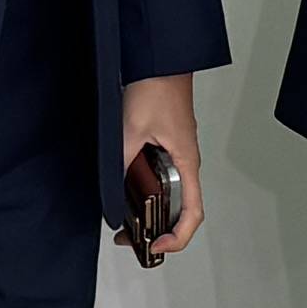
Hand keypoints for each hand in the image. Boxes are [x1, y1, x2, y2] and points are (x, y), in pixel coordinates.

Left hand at [120, 73, 205, 260]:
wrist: (160, 62)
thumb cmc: (157, 89)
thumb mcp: (131, 131)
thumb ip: (122, 162)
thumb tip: (113, 188)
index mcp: (186, 163)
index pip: (193, 214)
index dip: (177, 237)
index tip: (154, 245)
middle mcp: (185, 163)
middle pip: (180, 209)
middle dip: (157, 230)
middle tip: (130, 239)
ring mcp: (177, 155)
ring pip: (169, 194)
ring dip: (150, 211)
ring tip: (125, 220)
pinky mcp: (167, 146)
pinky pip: (161, 177)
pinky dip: (145, 190)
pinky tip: (126, 190)